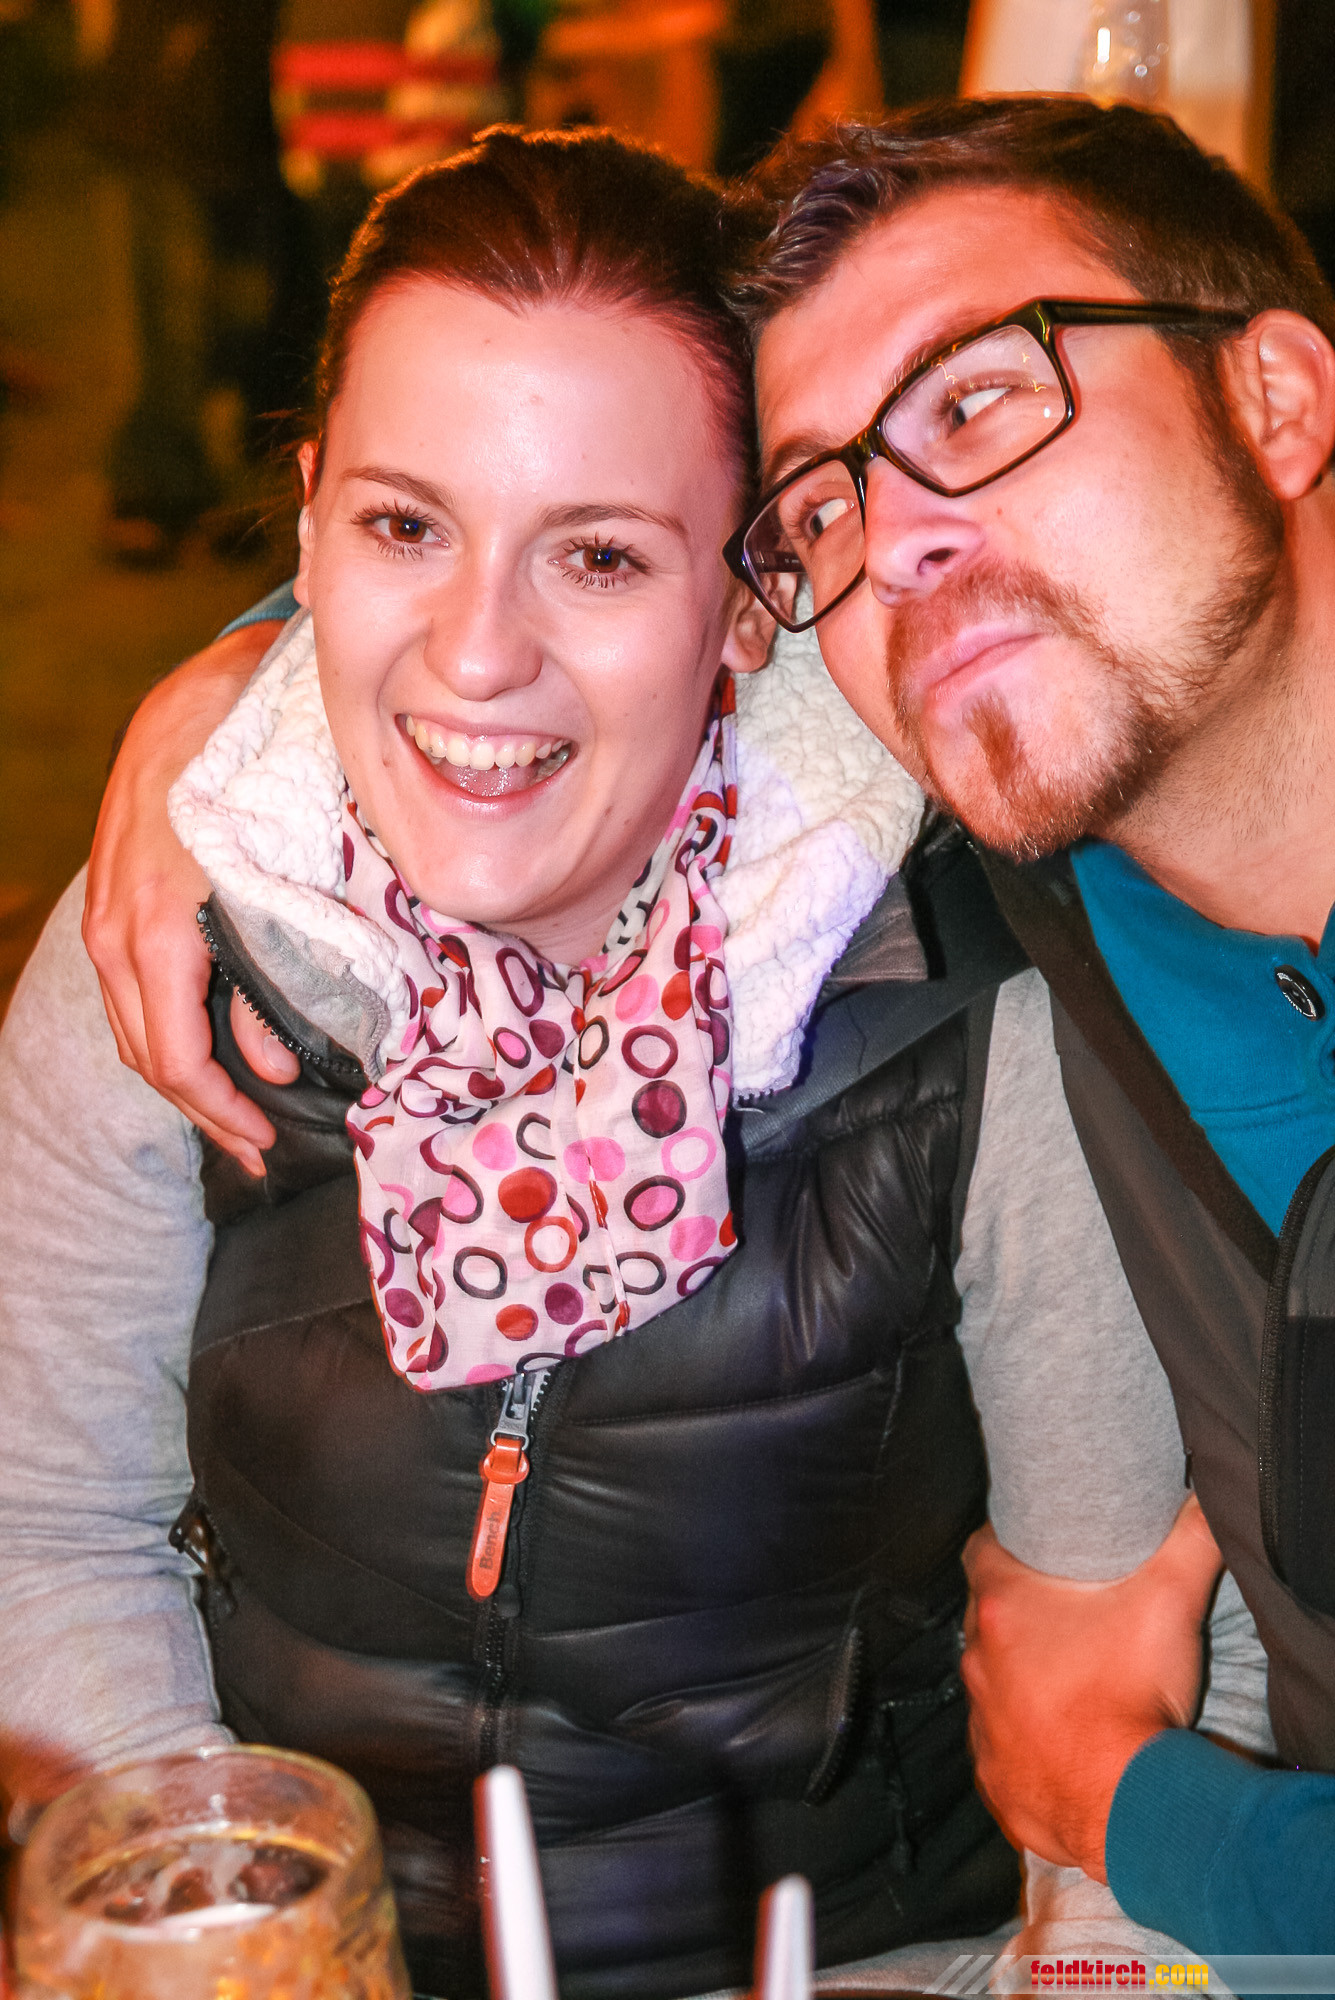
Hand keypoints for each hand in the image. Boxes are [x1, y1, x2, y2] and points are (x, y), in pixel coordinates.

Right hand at [82, 621, 296, 1175]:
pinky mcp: (112, 906)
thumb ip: (276, 977)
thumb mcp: (282, 881)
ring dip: (185, 1083)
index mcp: (159, 932)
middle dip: (207, 1114)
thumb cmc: (257, 783)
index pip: (175, 1061)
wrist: (201, 702)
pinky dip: (167, 1037)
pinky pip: (131, 997)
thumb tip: (271, 1067)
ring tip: (239, 1118)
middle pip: (151, 1060)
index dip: (223, 1115)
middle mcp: (118, 934)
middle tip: (261, 1150)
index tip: (268, 1143)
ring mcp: (106, 920)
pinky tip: (209, 1054)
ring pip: (134, 1033)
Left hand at [960, 1494, 1224, 1878]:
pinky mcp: (995, 1776)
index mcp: (1003, 1607)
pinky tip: (1067, 1739)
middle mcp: (978, 1661)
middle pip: (990, 1617)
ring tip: (1076, 1678)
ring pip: (995, 1684)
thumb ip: (1189, 1535)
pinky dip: (1029, 1740)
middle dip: (1025, 1614)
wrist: (1127, 1806)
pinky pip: (1004, 1748)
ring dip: (1025, 1678)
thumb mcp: (1170, 1597)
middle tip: (1073, 1613)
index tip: (1039, 1545)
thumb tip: (1200, 1500)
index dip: (1009, 1541)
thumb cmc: (1134, 1698)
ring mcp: (982, 1723)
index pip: (983, 1549)